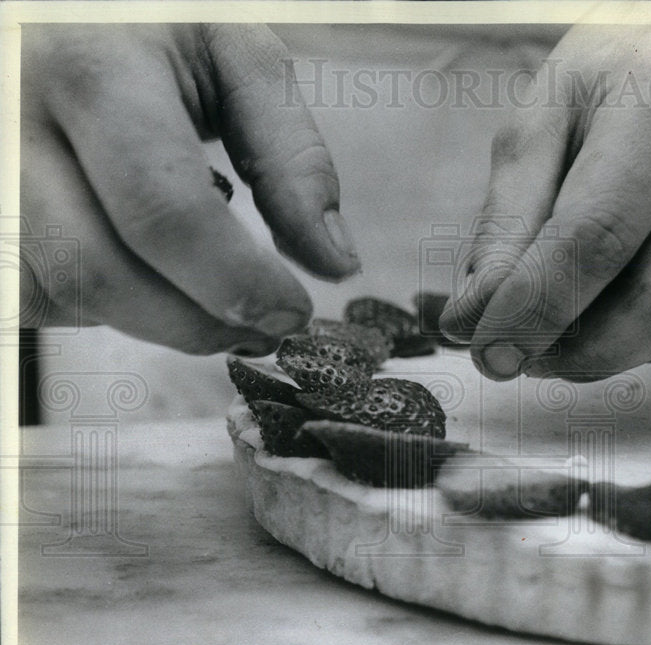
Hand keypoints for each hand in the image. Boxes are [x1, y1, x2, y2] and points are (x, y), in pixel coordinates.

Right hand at [20, 24, 359, 353]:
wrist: (55, 14)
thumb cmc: (150, 28)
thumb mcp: (234, 58)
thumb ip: (293, 159)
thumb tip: (335, 265)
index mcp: (92, 68)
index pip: (164, 210)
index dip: (237, 282)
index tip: (293, 312)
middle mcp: (10, 121)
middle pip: (98, 272)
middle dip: (195, 324)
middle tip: (260, 325)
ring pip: (60, 295)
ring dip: (151, 321)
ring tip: (210, 294)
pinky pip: (32, 293)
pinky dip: (102, 305)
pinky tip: (139, 265)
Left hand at [439, 25, 650, 380]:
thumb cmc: (621, 80)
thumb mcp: (542, 117)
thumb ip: (506, 220)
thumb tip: (474, 320)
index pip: (598, 235)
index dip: (537, 308)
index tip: (488, 353)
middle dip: (583, 352)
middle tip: (526, 357)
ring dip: (615, 352)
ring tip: (568, 325)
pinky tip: (625, 302)